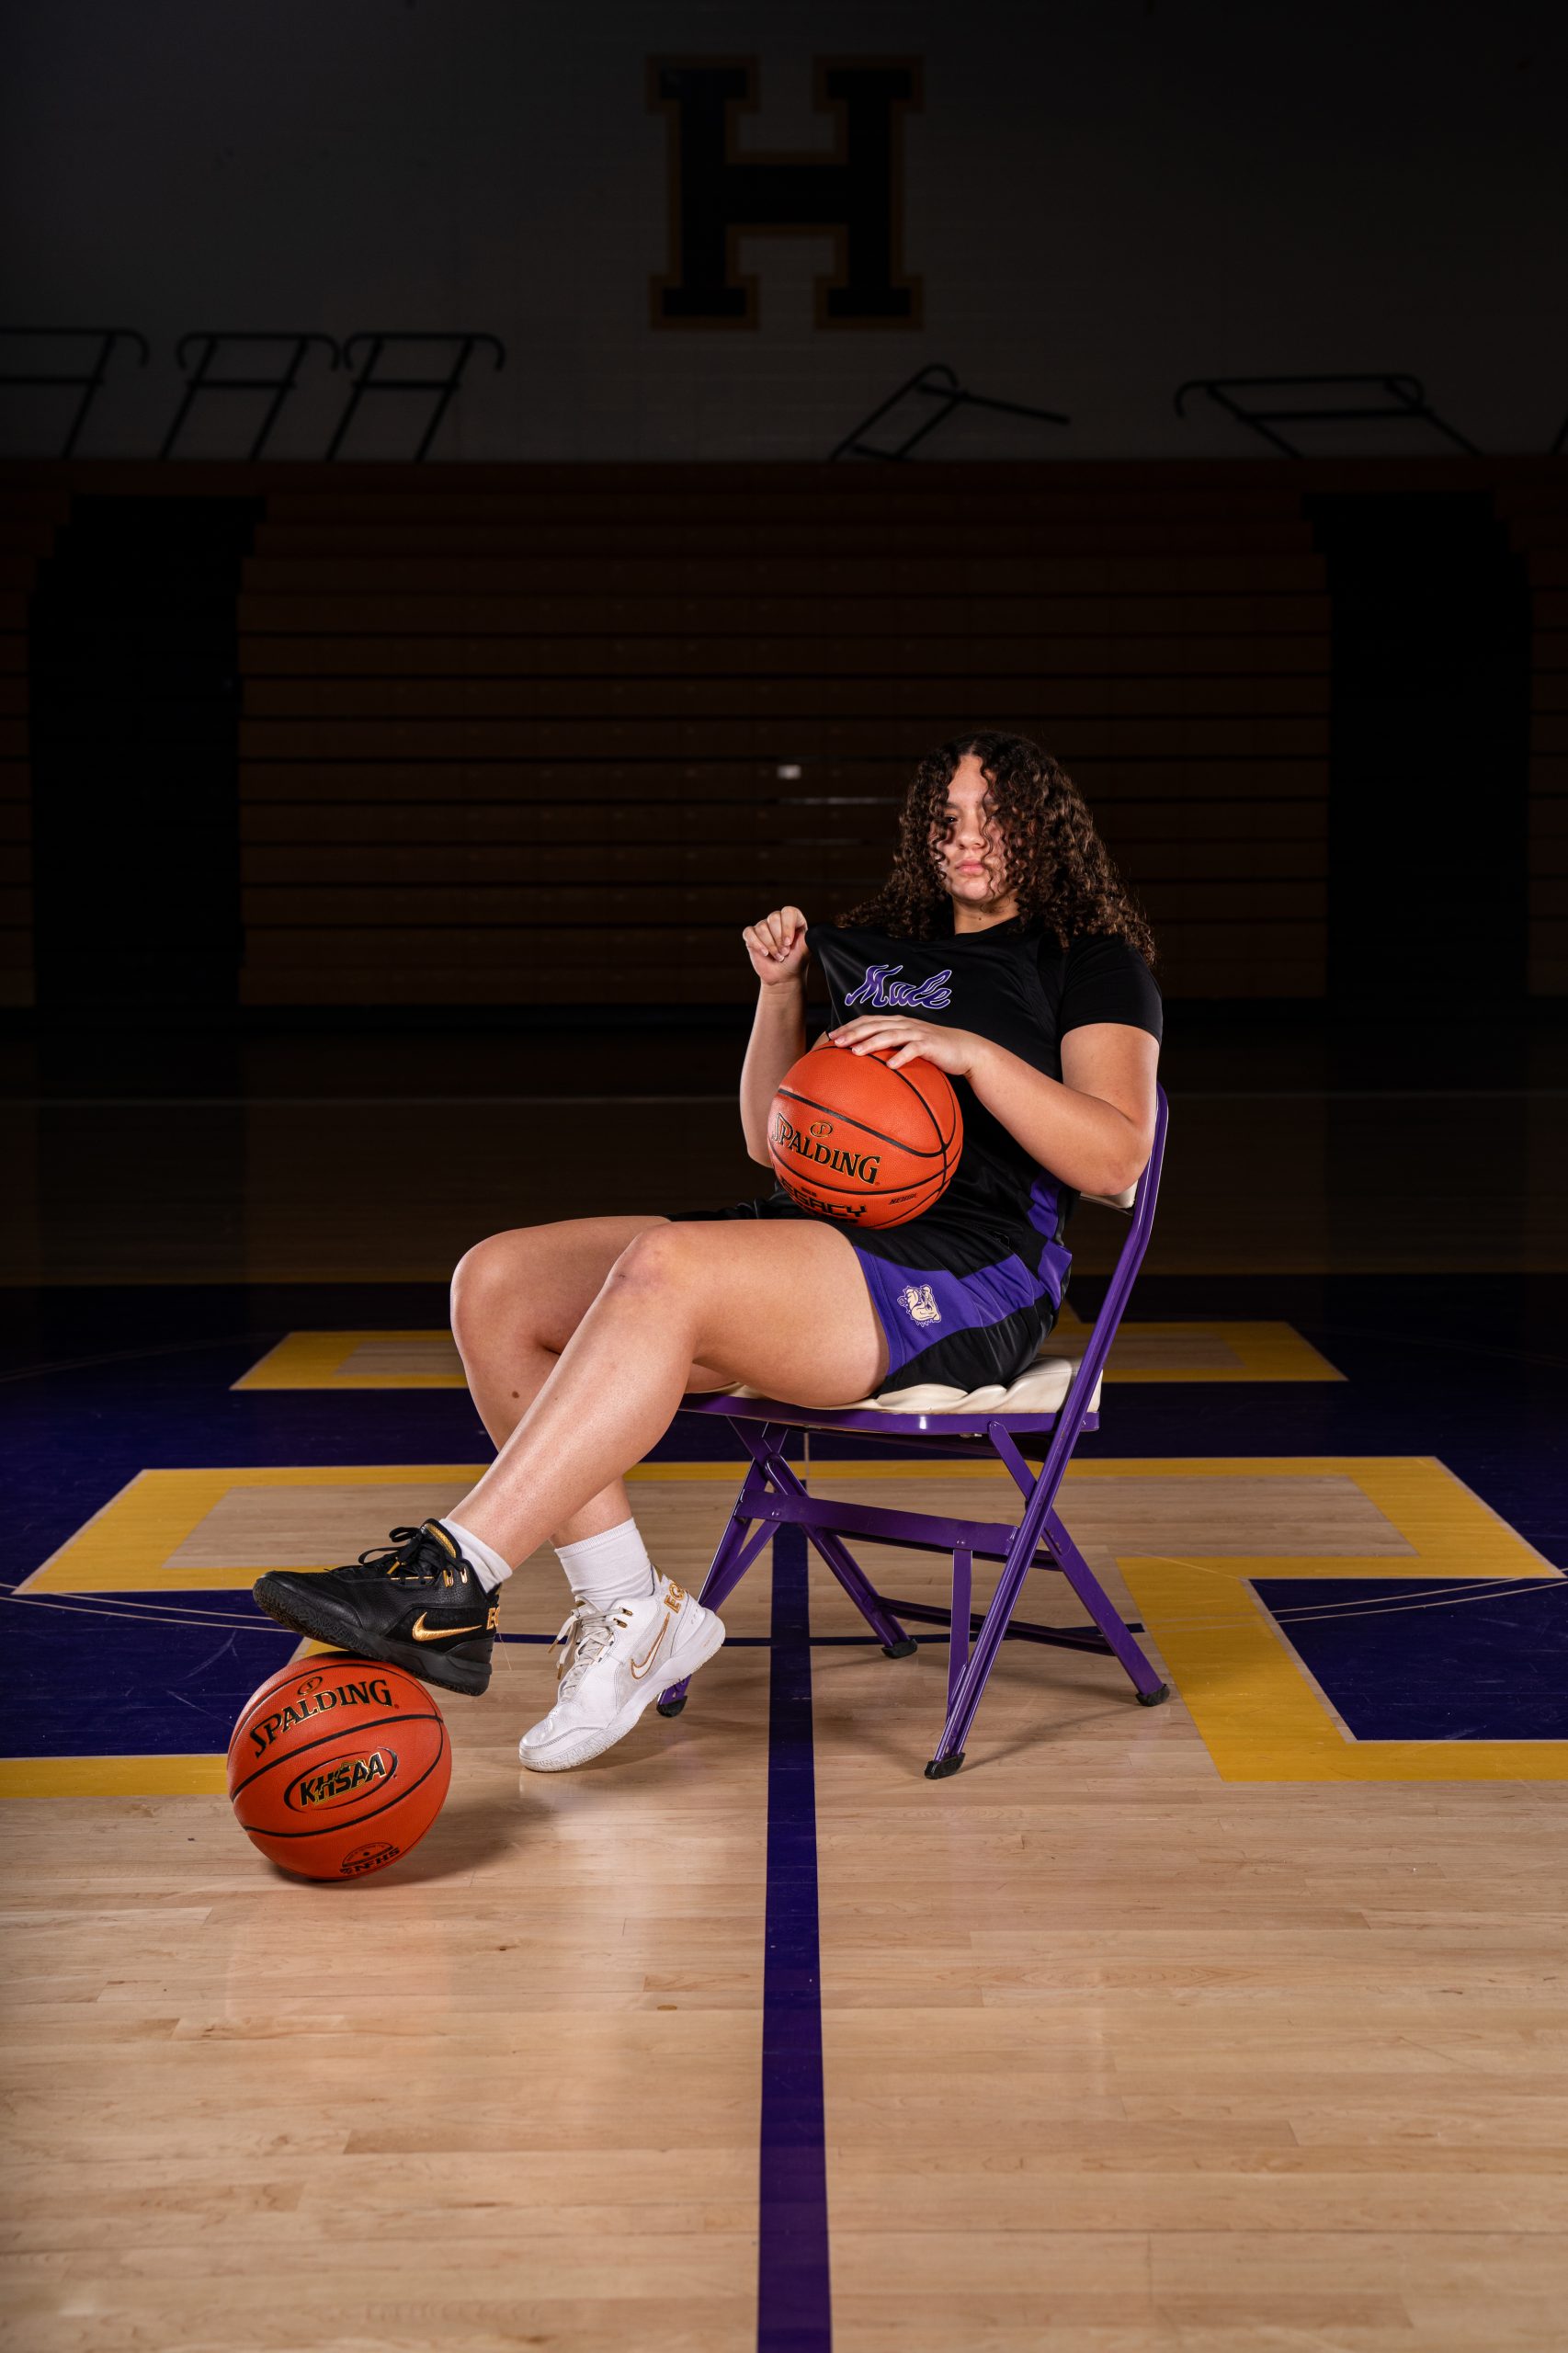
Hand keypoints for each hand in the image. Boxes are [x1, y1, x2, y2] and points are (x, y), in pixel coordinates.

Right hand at [743, 905, 808, 985]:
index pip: (788, 912)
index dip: (787, 926)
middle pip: (774, 918)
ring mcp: (764, 927)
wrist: (783, 977)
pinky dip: (757, 944)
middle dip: (779, 939)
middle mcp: (778, 921)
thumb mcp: (806, 949)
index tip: (789, 942)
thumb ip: (808, 937)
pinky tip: (765, 953)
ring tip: (777, 955)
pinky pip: (749, 933)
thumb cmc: (795, 962)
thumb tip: (808, 932)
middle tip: (784, 952)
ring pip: (762, 927)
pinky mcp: (751, 936)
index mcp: (793, 920)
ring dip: (770, 945)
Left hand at [826, 1015, 982, 1076]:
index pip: (869, 1020)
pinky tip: (890, 1066)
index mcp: (898, 1022)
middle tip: (836, 1043)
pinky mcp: (930, 1044)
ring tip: (855, 1052)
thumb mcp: (909, 1045)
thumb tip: (867, 1060)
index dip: (850, 1026)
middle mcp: (905, 1024)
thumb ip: (891, 1047)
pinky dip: (901, 1056)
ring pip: (891, 1035)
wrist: (964, 1048)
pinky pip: (913, 1050)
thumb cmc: (933, 1049)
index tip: (832, 1036)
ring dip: (872, 1043)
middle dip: (854, 1033)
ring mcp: (918, 1033)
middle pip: (875, 1025)